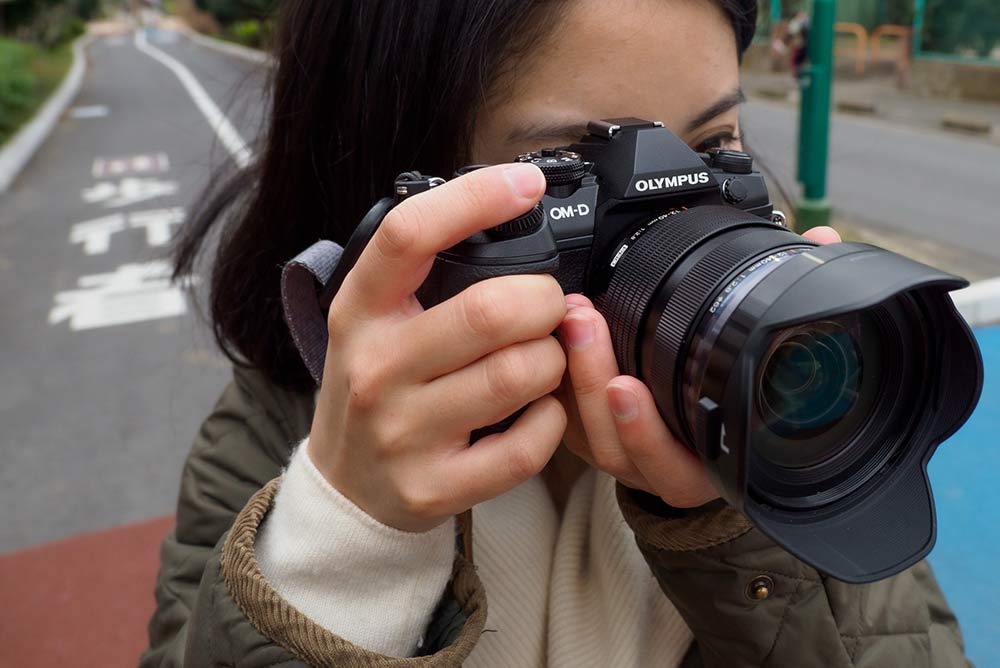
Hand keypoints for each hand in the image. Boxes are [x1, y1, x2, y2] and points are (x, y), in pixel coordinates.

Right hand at [309, 163, 568, 532]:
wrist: (345, 486)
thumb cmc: (376, 387)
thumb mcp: (372, 320)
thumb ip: (422, 272)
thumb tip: (505, 206)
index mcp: (359, 311)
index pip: (409, 235)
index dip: (476, 199)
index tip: (525, 184)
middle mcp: (375, 368)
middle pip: (491, 311)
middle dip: (545, 300)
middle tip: (547, 306)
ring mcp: (402, 432)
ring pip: (520, 374)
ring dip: (554, 359)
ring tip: (541, 358)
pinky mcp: (435, 486)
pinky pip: (528, 445)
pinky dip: (551, 420)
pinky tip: (537, 410)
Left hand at [555, 226, 842, 507]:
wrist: (708, 441)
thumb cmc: (742, 392)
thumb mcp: (770, 353)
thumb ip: (794, 297)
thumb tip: (823, 244)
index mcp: (705, 466)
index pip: (674, 466)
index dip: (647, 433)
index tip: (629, 385)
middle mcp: (659, 469)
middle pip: (615, 445)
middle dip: (595, 381)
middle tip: (585, 322)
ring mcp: (622, 457)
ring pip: (585, 435)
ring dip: (573, 373)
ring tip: (571, 318)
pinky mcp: (590, 438)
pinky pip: (564, 422)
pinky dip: (558, 380)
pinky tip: (552, 334)